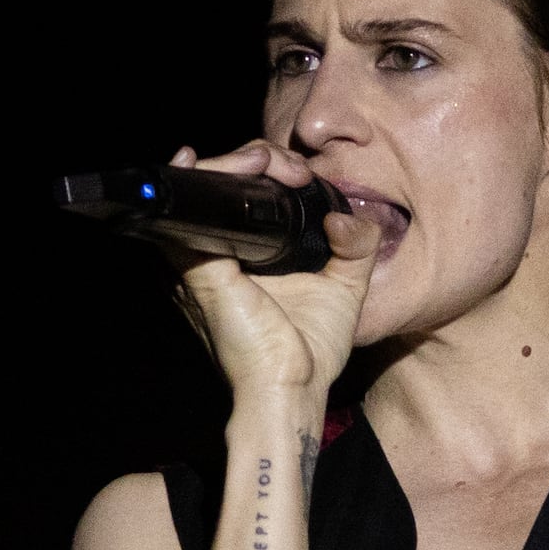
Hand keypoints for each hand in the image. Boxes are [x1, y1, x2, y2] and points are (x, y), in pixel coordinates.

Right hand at [157, 140, 376, 410]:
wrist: (292, 391)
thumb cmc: (309, 351)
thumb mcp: (345, 288)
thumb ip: (356, 247)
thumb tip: (349, 216)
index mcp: (244, 255)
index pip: (242, 195)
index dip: (266, 170)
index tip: (301, 175)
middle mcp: (214, 252)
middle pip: (221, 183)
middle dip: (255, 158)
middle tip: (292, 170)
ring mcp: (199, 259)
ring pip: (204, 187)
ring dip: (235, 162)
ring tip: (269, 164)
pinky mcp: (198, 269)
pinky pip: (192, 210)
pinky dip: (211, 179)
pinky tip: (244, 167)